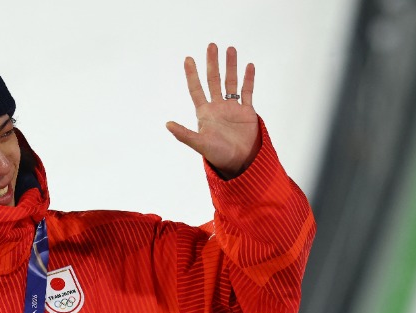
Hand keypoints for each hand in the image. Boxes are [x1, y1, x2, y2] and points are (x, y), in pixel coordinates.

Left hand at [166, 43, 261, 178]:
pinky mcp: (247, 112)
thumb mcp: (200, 144)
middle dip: (212, 63)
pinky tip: (249, 66)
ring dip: (230, 66)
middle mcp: (218, 108)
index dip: (192, 75)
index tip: (188, 59)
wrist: (240, 163)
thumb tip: (167, 124)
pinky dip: (248, 79)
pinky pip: (248, 92)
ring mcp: (233, 109)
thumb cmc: (218, 155)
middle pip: (214, 80)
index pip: (196, 89)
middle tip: (211, 46)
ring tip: (230, 49)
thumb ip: (184, 134)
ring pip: (231, 83)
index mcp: (205, 114)